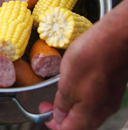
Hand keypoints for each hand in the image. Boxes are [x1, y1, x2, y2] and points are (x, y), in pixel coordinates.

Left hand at [40, 0, 127, 129]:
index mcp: (90, 113)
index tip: (43, 112)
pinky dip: (81, 96)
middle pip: (79, 123)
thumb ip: (62, 103)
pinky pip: (94, 98)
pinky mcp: (112, 84)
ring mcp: (110, 97)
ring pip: (87, 110)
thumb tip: (58, 117)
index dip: (53, 124)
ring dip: (71, 105)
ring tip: (60, 92)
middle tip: (48, 103)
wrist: (114, 37)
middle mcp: (103, 110)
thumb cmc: (89, 58)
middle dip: (61, 115)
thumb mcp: (68, 82)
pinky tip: (75, 82)